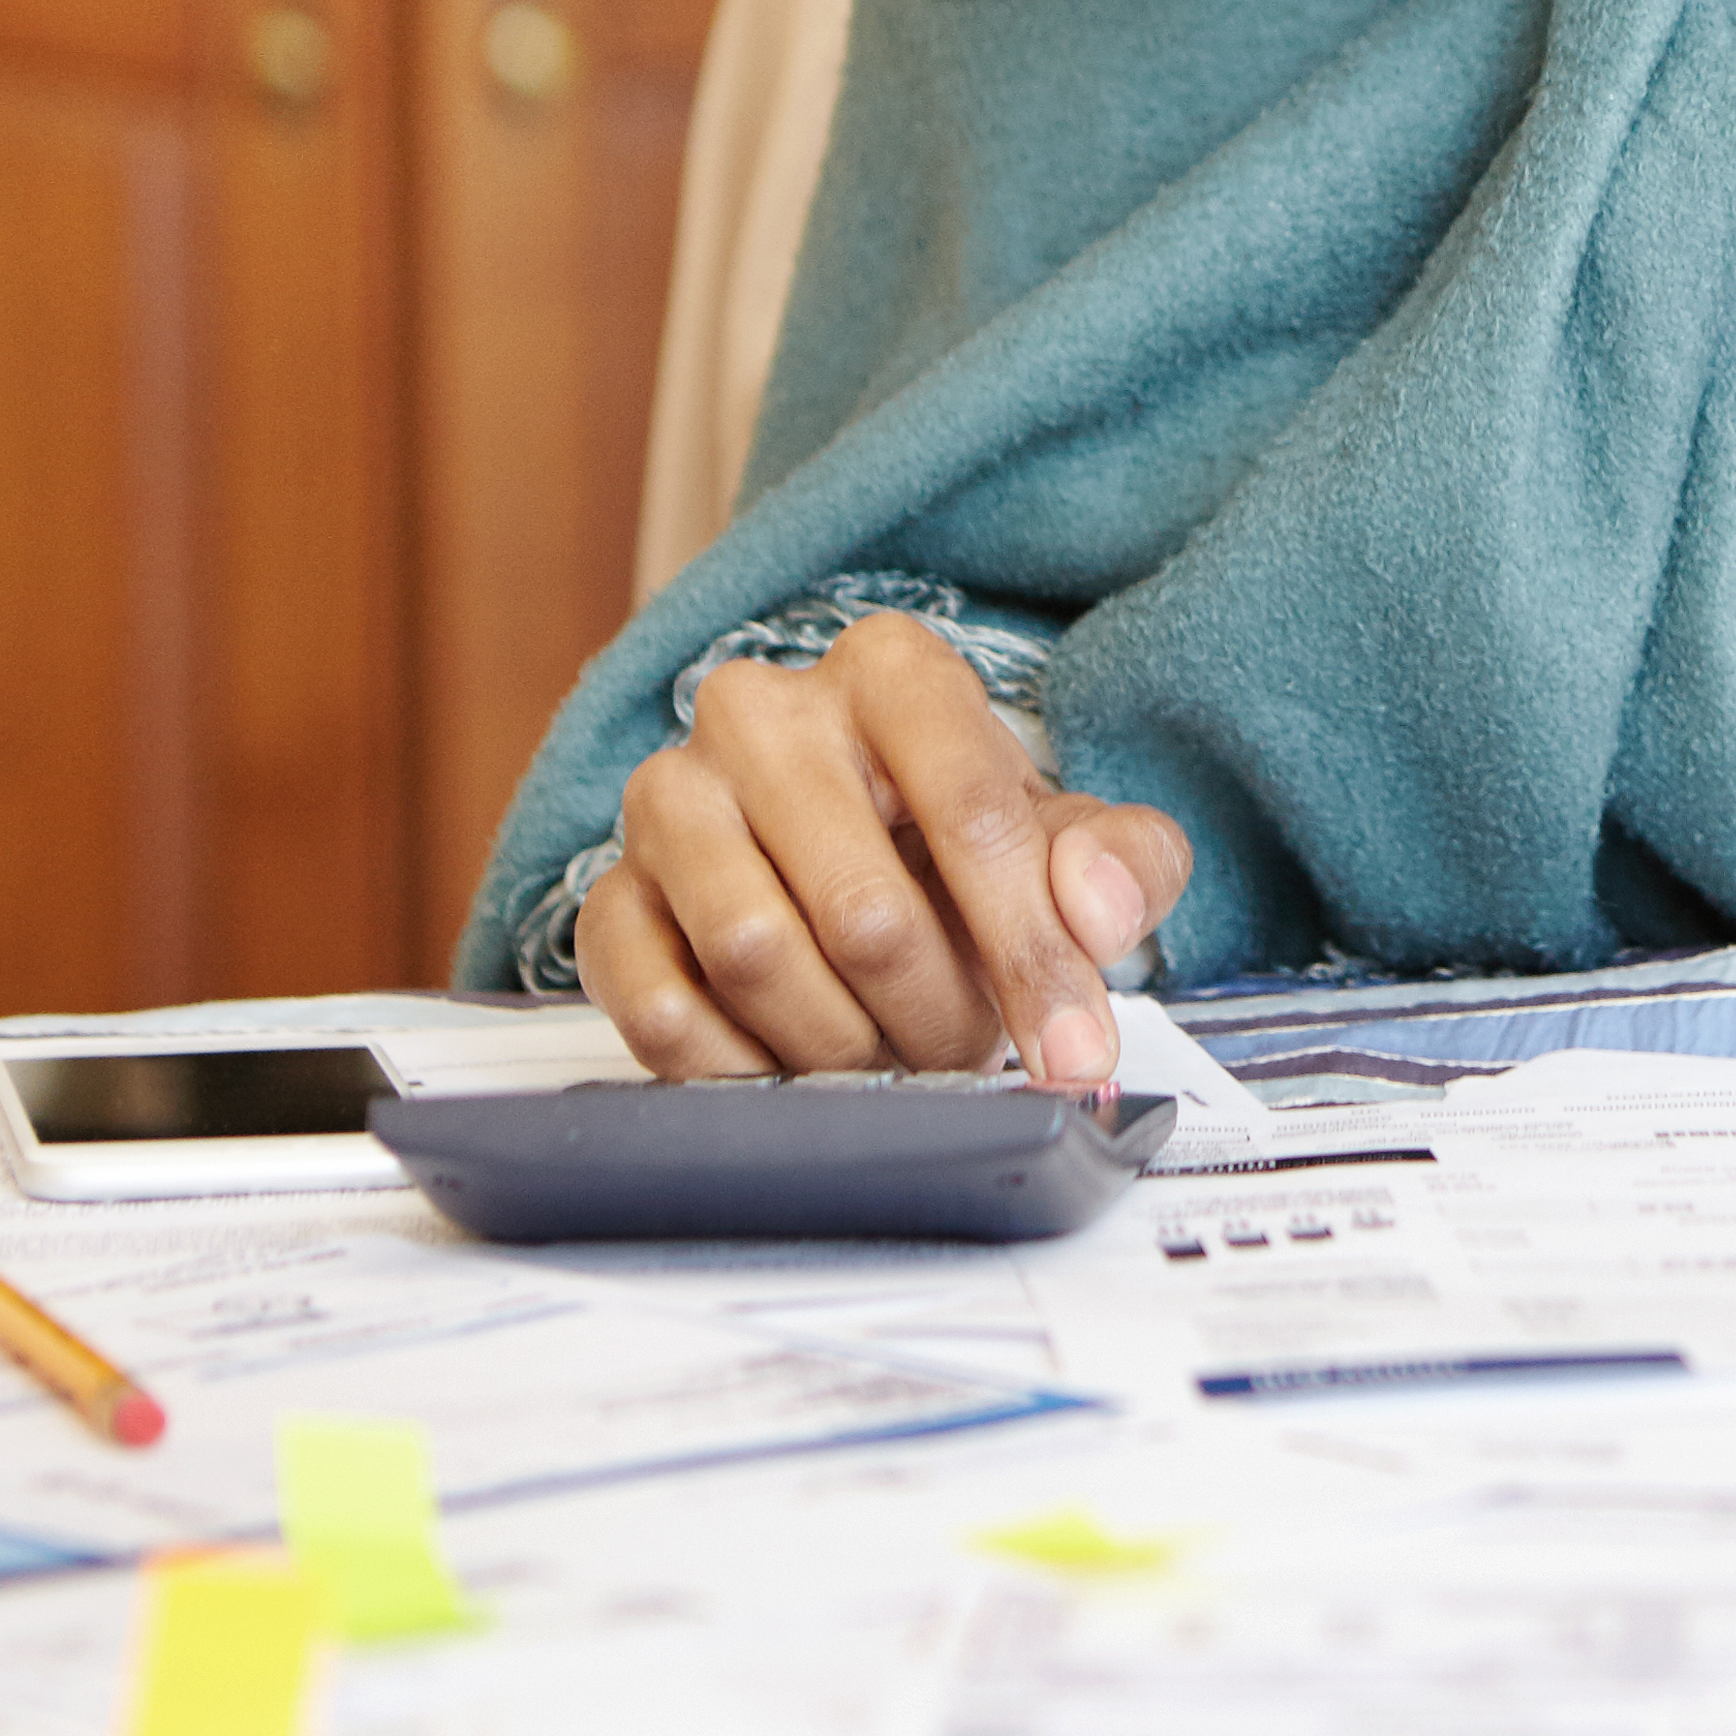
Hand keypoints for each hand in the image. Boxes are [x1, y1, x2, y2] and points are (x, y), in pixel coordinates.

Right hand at [575, 613, 1191, 1084]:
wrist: (848, 860)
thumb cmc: (962, 846)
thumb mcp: (1074, 841)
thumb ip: (1124, 863)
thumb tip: (1093, 907)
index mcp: (890, 669)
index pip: (972, 808)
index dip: (1032, 947)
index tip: (1075, 1047)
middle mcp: (760, 710)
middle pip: (864, 910)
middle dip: (937, 1012)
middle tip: (963, 1047)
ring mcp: (669, 796)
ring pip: (756, 957)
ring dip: (841, 1042)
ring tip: (885, 1049)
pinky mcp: (611, 891)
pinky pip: (657, 1007)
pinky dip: (740, 1066)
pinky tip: (792, 1063)